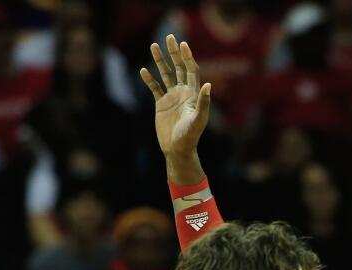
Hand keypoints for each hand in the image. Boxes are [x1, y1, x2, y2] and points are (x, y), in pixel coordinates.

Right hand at [139, 35, 211, 155]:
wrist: (178, 149)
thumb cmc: (190, 136)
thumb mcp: (198, 119)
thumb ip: (203, 102)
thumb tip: (208, 84)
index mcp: (193, 94)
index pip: (191, 70)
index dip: (188, 57)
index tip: (183, 44)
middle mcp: (183, 93)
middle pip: (179, 68)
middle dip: (174, 53)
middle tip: (169, 37)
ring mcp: (171, 98)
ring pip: (165, 75)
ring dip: (160, 61)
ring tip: (153, 45)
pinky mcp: (161, 105)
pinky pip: (154, 88)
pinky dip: (149, 79)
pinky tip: (143, 70)